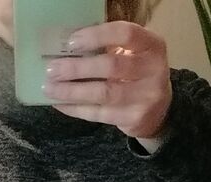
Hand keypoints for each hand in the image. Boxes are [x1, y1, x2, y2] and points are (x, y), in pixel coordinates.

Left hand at [42, 20, 172, 139]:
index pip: (125, 34)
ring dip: (72, 91)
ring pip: (104, 93)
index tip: (71, 42)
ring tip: (50, 88)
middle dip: (77, 68)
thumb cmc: (138, 74)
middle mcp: (154, 71)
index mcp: (153, 46)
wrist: (160, 111)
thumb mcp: (133, 54)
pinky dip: (76, 109)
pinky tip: (60, 103)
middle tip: (52, 68)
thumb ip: (109, 48)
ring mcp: (146, 98)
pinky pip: (99, 114)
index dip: (96, 36)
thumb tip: (66, 48)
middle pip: (111, 66)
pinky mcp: (134, 119)